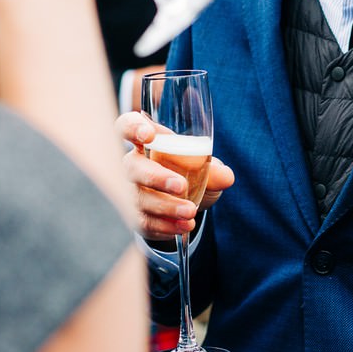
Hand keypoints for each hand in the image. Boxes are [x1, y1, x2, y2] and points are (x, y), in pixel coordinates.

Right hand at [116, 111, 234, 243]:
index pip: (127, 126)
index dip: (132, 128)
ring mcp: (130, 191)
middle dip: (156, 177)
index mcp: (149, 141)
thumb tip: (225, 177)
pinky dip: (165, 226)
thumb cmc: (190, 173)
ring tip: (190, 212)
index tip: (148, 135)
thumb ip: (215, 170)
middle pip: (132, 167)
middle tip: (181, 187)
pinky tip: (183, 226)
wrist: (184, 202)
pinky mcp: (135, 216)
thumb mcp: (205, 167)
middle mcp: (133, 163)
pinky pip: (143, 222)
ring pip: (138, 199)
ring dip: (165, 207)